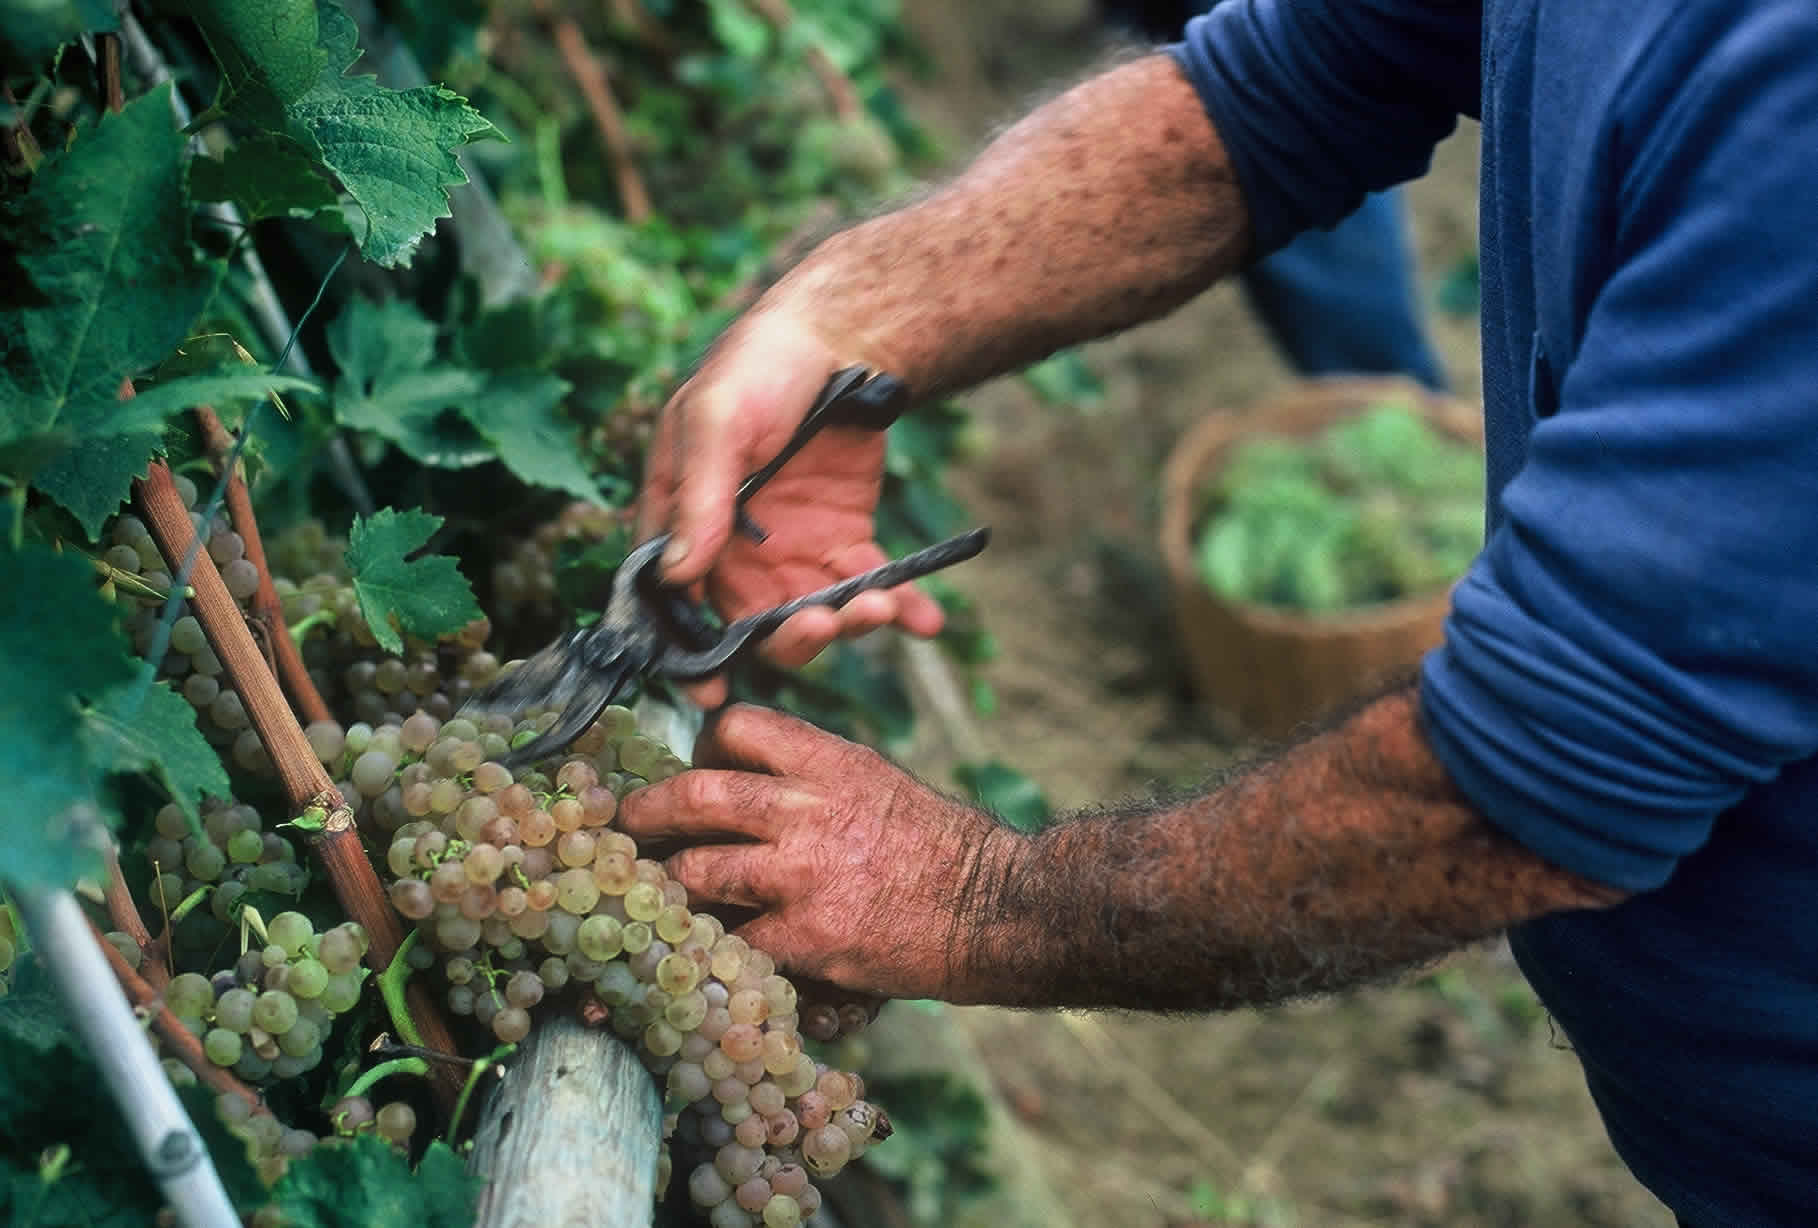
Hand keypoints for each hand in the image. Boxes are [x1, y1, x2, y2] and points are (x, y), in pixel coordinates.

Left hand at [616, 704, 1022, 1002]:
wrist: (992, 908)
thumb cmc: (945, 847)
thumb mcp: (879, 782)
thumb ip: (816, 779)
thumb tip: (758, 785)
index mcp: (828, 761)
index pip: (738, 728)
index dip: (706, 746)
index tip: (697, 766)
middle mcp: (806, 809)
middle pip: (696, 793)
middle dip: (649, 811)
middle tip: (627, 825)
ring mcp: (800, 875)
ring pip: (698, 870)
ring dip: (671, 885)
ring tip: (657, 894)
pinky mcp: (805, 937)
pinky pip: (731, 939)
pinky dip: (714, 944)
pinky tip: (706, 948)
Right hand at [637, 309, 945, 705]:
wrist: (838, 340)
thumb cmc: (755, 368)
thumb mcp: (715, 421)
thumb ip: (698, 498)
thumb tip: (677, 574)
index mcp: (682, 525)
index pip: (671, 605)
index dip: (687, 656)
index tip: (712, 694)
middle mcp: (734, 554)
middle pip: (752, 625)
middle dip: (791, 638)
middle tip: (826, 624)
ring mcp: (791, 553)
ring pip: (814, 616)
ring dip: (850, 625)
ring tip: (885, 606)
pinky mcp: (844, 543)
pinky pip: (869, 588)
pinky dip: (900, 609)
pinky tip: (927, 620)